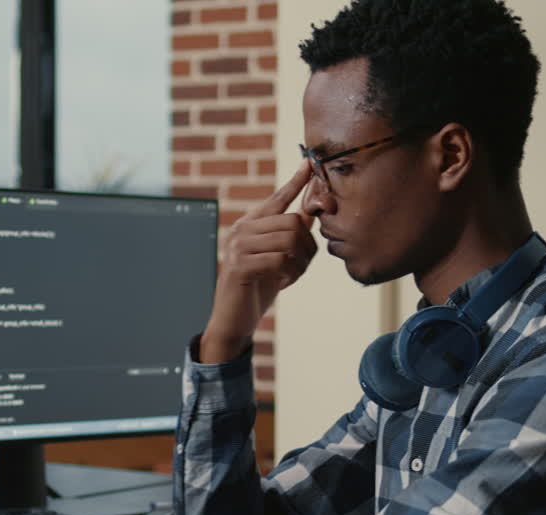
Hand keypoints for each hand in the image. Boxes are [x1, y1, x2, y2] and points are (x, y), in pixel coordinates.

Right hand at [200, 161, 316, 362]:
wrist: (233, 319)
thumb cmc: (256, 287)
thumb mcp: (277, 256)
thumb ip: (290, 233)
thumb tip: (311, 209)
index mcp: (249, 224)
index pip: (277, 198)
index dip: (296, 182)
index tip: (310, 164)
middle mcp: (241, 229)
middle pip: (293, 221)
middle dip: (308, 246)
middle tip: (302, 265)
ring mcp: (237, 247)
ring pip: (289, 240)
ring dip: (300, 263)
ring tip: (292, 275)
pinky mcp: (239, 266)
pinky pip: (280, 260)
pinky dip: (290, 274)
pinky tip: (283, 282)